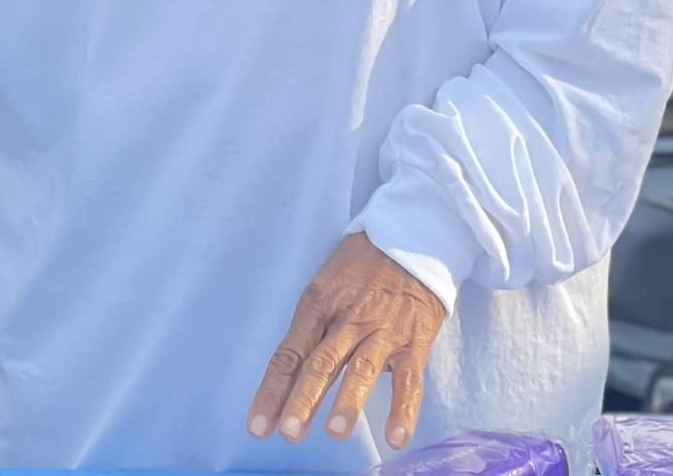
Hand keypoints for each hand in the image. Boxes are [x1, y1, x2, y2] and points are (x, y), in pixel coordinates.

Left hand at [247, 233, 447, 449]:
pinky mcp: (414, 339)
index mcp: (319, 303)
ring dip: (348, 400)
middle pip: (321, 361)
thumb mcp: (327, 286)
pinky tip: (396, 436)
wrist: (411, 236)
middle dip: (304, 397)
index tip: (258, 426)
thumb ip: (314, 330)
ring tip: (335, 432)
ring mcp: (382, 329)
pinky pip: (410, 378)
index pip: (290, 352)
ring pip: (362, 367)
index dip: (273, 389)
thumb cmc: (360, 265)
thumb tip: (291, 381)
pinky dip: (404, 408)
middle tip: (290, 431)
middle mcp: (348, 317)